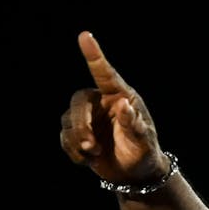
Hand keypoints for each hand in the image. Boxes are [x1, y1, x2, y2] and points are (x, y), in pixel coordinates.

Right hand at [60, 31, 168, 184]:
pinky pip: (65, 137)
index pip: (105, 74)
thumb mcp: (144, 141)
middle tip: (90, 144)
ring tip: (94, 154)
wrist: (134, 174)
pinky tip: (87, 160)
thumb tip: (124, 103)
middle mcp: (101, 103)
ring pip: (68, 121)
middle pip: (79, 101)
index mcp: (120, 97)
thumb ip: (134, 123)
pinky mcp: (77, 134)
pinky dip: (74, 151)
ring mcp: (87, 118)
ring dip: (77, 140)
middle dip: (80, 123)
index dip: (94, 55)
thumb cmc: (144, 152)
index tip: (85, 35)